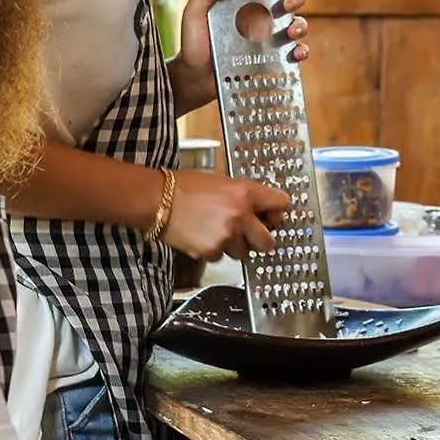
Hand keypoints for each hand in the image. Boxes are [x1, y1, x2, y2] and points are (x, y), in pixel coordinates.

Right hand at [163, 169, 290, 261]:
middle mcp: (241, 215)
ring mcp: (227, 236)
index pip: (282, 204)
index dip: (277, 212)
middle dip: (261, 241)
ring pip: (243, 253)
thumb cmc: (186, 187)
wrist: (157, 200)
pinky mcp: (211, 251)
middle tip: (250, 237)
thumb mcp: (222, 182)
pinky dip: (213, 251)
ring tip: (215, 231)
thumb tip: (262, 210)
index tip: (273, 217)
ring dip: (234, 247)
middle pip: (268, 242)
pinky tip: (201, 236)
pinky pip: (220, 257)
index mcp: (246, 193)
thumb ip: (245, 196)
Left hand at [171, 0, 307, 111]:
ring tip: (291, 33)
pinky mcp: (274, 58)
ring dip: (300, 24)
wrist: (196, 79)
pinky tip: (296, 53)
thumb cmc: (194, 45)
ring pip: (297, 22)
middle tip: (285, 6)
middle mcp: (262, 15)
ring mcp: (270, 37)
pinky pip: (296, 51)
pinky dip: (302, 51)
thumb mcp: (193, 14)